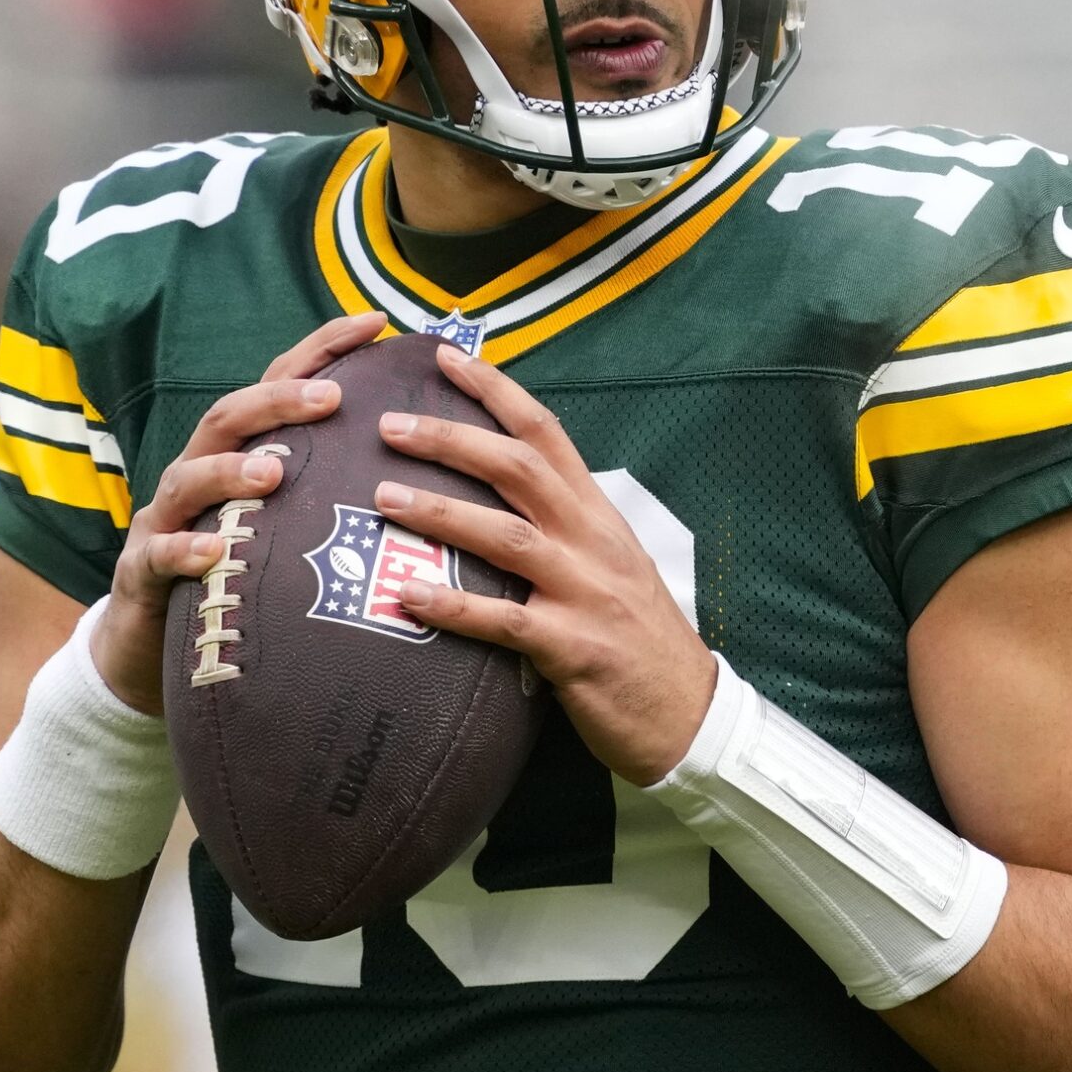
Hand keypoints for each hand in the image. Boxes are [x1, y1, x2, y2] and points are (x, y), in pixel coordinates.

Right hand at [92, 311, 385, 715]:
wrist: (147, 648)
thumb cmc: (234, 582)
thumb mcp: (283, 531)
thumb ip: (328, 496)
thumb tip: (419, 473)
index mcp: (236, 456)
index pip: (275, 388)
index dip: (321, 351)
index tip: (375, 323)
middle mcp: (197, 475)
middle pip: (229, 419)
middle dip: (278, 402)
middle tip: (330, 397)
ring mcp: (166, 522)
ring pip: (189, 480)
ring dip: (230, 471)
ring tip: (273, 472)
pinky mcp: (142, 575)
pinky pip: (159, 557)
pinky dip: (185, 551)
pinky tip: (214, 552)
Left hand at [374, 344, 715, 787]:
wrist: (688, 715)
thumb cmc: (638, 640)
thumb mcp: (611, 564)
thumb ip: (562, 526)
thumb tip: (497, 494)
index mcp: (598, 514)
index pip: (545, 432)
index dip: (495, 390)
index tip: (446, 357)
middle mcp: (592, 542)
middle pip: (519, 469)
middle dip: (452, 440)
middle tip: (390, 425)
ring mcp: (584, 593)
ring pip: (506, 536)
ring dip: (441, 513)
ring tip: (383, 499)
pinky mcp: (572, 649)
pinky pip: (503, 622)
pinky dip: (453, 607)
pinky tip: (406, 598)